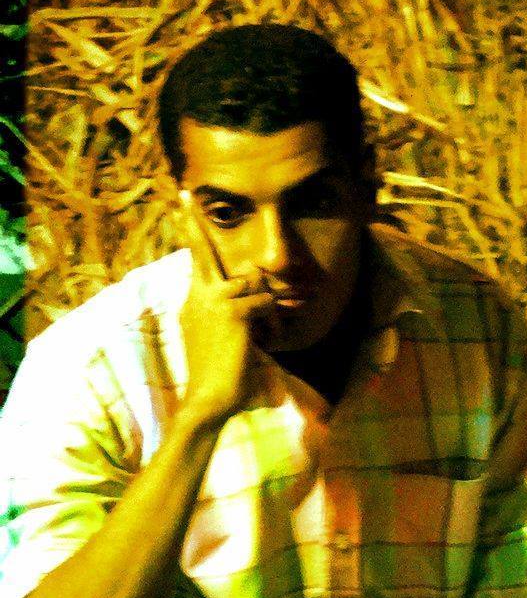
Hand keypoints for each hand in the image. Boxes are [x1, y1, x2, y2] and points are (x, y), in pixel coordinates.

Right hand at [178, 200, 273, 425]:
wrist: (207, 399)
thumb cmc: (216, 374)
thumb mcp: (216, 338)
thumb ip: (225, 314)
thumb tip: (249, 300)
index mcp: (193, 302)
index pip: (196, 261)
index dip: (192, 232)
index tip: (184, 203)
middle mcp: (198, 296)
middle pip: (201, 252)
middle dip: (193, 225)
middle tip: (184, 197)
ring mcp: (212, 302)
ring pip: (250, 282)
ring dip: (265, 303)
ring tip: (263, 332)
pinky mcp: (231, 312)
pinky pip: (263, 302)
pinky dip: (271, 320)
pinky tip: (265, 339)